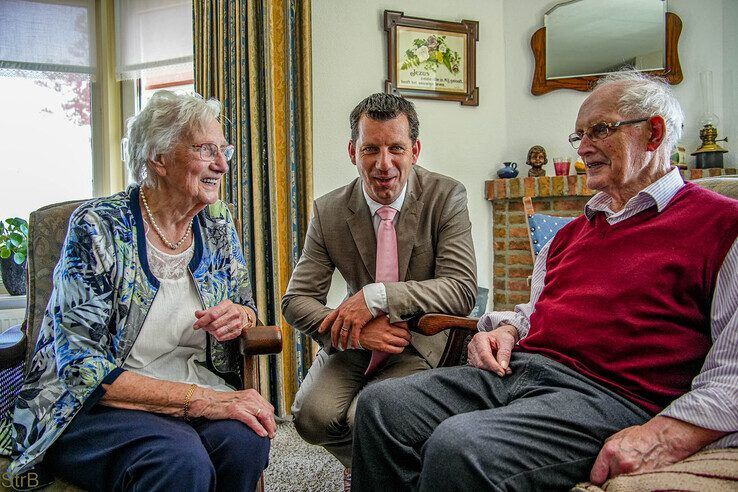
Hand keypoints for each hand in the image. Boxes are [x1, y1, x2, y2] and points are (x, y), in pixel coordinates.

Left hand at [194, 300, 254, 341]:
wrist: (241, 314)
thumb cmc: (227, 311)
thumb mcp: (216, 308)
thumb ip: (206, 312)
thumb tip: (197, 314)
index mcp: (227, 305)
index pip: (212, 315)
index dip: (202, 321)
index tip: (196, 325)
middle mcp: (234, 313)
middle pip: (214, 325)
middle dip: (206, 327)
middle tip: (204, 326)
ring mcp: (237, 323)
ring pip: (218, 332)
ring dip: (211, 332)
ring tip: (212, 329)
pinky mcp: (238, 331)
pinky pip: (222, 337)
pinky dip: (217, 336)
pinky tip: (217, 332)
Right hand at [194, 387, 276, 438]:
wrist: (207, 401)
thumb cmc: (221, 404)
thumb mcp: (240, 402)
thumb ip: (250, 407)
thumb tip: (259, 418)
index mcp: (252, 394)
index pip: (268, 407)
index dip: (272, 419)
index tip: (272, 427)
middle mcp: (250, 397)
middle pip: (268, 411)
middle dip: (272, 424)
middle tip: (272, 434)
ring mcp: (243, 403)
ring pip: (262, 415)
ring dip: (268, 427)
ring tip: (269, 435)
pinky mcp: (235, 410)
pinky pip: (251, 420)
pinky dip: (258, 427)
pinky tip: (261, 433)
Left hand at [318, 291, 372, 349]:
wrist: (371, 296)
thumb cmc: (363, 298)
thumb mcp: (350, 302)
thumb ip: (345, 308)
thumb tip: (344, 312)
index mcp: (340, 309)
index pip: (329, 318)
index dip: (324, 325)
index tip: (320, 331)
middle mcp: (343, 314)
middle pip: (335, 329)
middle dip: (334, 338)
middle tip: (334, 345)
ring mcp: (349, 318)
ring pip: (343, 334)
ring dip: (343, 342)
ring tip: (343, 348)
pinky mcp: (358, 322)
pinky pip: (354, 335)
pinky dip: (353, 342)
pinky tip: (353, 346)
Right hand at [358, 317, 410, 352]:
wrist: (357, 334)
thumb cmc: (367, 326)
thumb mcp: (378, 317)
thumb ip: (388, 317)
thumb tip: (397, 317)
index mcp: (387, 320)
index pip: (404, 324)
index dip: (407, 328)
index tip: (407, 329)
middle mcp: (387, 328)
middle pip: (405, 333)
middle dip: (408, 336)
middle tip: (408, 337)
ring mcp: (385, 338)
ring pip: (402, 342)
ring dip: (405, 343)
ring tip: (404, 343)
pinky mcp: (382, 346)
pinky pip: (396, 349)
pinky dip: (400, 349)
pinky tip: (399, 348)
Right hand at [467, 324, 517, 375]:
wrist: (500, 338)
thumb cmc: (502, 338)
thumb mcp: (507, 341)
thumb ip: (505, 353)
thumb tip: (503, 366)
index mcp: (479, 338)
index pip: (484, 355)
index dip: (493, 365)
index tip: (502, 372)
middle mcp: (472, 346)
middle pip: (480, 363)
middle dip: (493, 369)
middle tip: (505, 371)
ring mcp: (471, 353)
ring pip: (479, 367)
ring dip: (491, 371)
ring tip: (501, 369)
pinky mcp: (472, 360)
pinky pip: (478, 369)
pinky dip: (488, 371)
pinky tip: (495, 368)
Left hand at [590, 416, 726, 483]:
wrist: (665, 439)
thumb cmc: (641, 437)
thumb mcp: (617, 438)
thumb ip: (605, 454)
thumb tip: (599, 467)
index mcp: (610, 452)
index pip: (596, 477)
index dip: (598, 480)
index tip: (601, 480)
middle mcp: (621, 464)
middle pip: (609, 484)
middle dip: (611, 481)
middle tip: (616, 476)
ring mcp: (635, 475)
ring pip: (622, 487)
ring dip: (623, 484)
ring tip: (628, 475)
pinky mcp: (647, 482)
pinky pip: (636, 488)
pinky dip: (635, 485)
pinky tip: (637, 479)